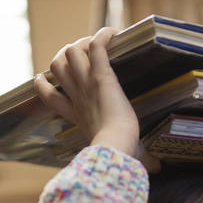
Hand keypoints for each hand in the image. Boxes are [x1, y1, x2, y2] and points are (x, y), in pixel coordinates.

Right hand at [34, 28, 158, 169]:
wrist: (114, 146)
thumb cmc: (118, 153)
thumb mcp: (123, 153)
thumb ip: (142, 158)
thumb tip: (160, 168)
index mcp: (76, 115)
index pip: (48, 96)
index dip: (43, 85)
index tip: (42, 79)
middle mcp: (77, 96)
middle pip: (57, 66)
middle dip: (65, 57)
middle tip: (82, 56)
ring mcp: (86, 83)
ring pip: (71, 51)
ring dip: (82, 44)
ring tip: (97, 45)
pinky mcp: (101, 75)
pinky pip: (96, 46)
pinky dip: (104, 36)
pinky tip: (115, 33)